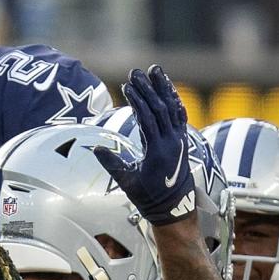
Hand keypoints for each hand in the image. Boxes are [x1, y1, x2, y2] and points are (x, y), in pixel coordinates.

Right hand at [93, 65, 194, 225]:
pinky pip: (180, 116)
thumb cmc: (148, 198)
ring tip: (156, 71)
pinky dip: (174, 100)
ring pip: (172, 108)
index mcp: (157, 151)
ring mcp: (180, 140)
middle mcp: (171, 142)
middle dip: (148, 88)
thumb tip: (95, 147)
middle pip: (160, 108)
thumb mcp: (126, 182)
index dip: (137, 100)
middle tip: (136, 72)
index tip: (127, 85)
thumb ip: (111, 163)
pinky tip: (169, 89)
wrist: (175, 208)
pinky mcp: (183, 140)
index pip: (147, 118)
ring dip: (163, 88)